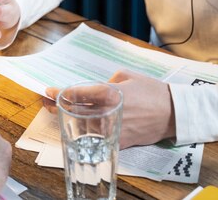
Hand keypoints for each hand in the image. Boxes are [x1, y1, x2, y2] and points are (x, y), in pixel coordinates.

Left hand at [44, 70, 175, 148]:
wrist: (172, 112)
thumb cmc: (152, 90)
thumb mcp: (127, 76)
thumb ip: (108, 81)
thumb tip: (96, 90)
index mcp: (108, 93)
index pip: (77, 94)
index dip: (59, 92)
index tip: (48, 90)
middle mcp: (106, 113)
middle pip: (74, 111)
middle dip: (57, 106)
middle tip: (45, 101)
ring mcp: (111, 129)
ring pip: (82, 125)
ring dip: (67, 118)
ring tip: (55, 111)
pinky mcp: (118, 141)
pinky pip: (96, 136)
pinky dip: (84, 130)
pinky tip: (76, 126)